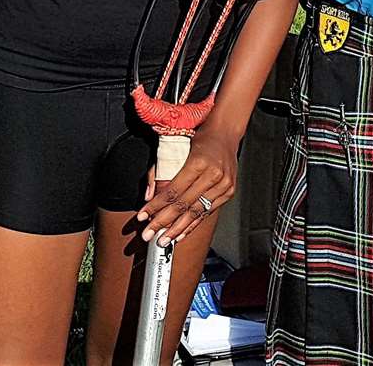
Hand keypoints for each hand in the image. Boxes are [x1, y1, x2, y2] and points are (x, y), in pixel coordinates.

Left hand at [136, 129, 239, 245]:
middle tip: (149, 234)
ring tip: (164, 240)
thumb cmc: (201, 137)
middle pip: (184, 205)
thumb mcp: (176, 148)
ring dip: (178, 229)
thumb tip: (149, 196)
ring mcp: (223, 185)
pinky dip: (193, 224)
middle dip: (164, 222)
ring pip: (196, 212)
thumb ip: (160, 172)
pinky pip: (208, 213)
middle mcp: (213, 175)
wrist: (226, 132)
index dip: (156, 206)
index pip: (173, 191)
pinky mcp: (229, 191)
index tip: (143, 216)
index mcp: (199, 162)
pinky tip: (181, 234)